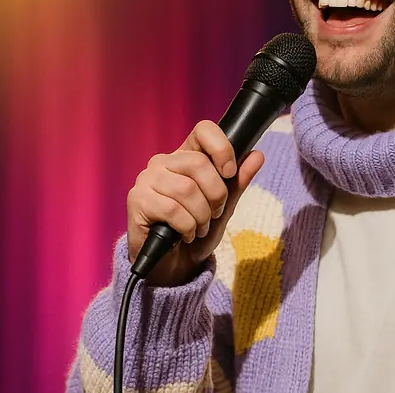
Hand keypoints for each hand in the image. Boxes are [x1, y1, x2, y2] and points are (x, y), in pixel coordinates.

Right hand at [126, 120, 264, 285]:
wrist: (174, 265)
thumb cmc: (197, 231)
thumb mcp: (224, 207)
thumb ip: (237, 182)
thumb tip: (257, 155)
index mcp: (185, 156)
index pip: (204, 130)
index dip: (222, 149)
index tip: (230, 173)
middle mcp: (163, 162)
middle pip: (199, 163)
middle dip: (216, 195)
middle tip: (213, 214)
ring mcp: (147, 179)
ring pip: (186, 189)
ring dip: (201, 215)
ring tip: (199, 227)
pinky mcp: (137, 200)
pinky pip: (172, 209)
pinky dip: (187, 227)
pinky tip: (185, 234)